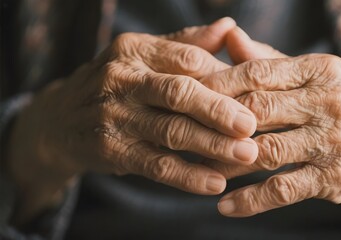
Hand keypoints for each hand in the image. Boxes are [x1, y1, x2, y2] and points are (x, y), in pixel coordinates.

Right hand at [6, 18, 257, 222]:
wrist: (60, 119)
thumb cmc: (117, 83)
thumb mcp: (143, 55)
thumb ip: (186, 43)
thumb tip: (229, 26)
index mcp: (136, 49)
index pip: (188, 59)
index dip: (224, 76)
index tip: (253, 93)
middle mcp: (122, 79)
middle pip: (179, 93)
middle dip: (220, 111)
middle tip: (253, 126)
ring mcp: (114, 116)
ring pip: (171, 131)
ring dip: (212, 145)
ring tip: (246, 156)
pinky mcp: (111, 150)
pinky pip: (155, 165)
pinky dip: (187, 176)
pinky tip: (214, 183)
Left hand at [202, 28, 340, 222]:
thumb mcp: (318, 77)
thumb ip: (272, 60)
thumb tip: (230, 37)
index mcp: (320, 70)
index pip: (257, 73)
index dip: (218, 85)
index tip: (189, 95)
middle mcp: (328, 102)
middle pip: (257, 110)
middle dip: (215, 123)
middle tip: (183, 132)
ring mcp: (332, 141)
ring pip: (264, 152)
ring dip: (225, 163)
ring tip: (197, 169)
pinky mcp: (335, 178)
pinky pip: (282, 190)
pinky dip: (251, 200)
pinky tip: (226, 206)